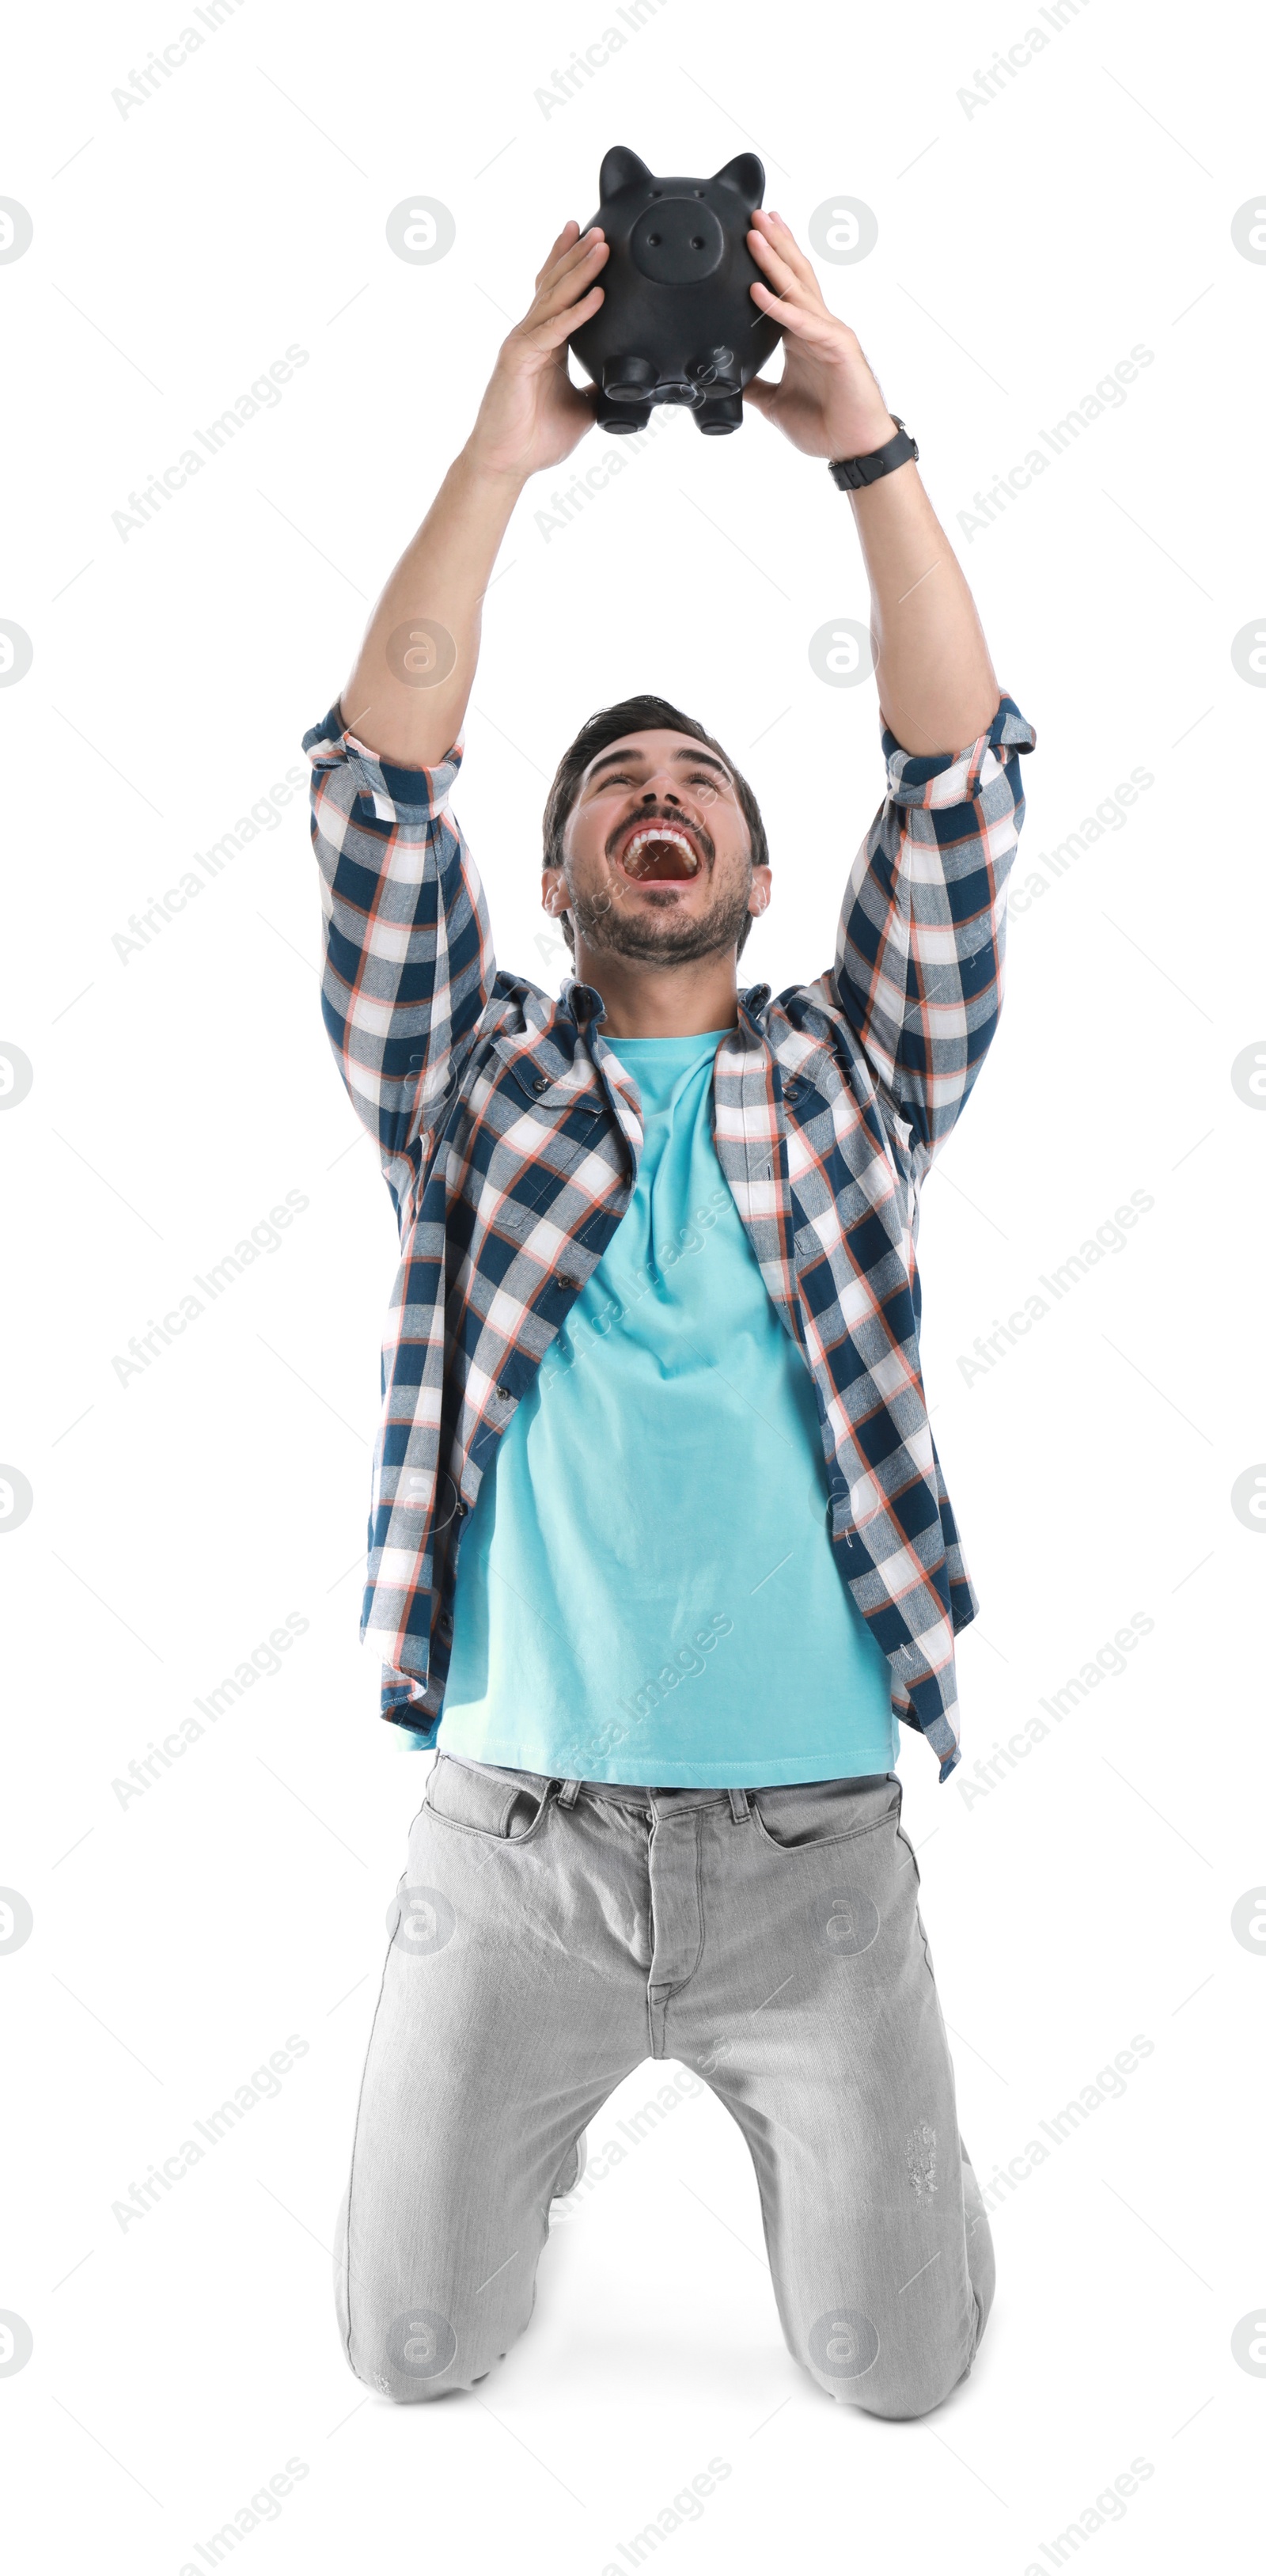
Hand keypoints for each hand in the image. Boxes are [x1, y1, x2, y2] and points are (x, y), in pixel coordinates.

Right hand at [465, 221, 608, 482]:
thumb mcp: (582, 409)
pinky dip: (576, 313)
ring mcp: (523, 344)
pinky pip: (553, 331)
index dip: (572, 265)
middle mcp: (532, 336)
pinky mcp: (519, 359)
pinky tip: (598, 296)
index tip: (591, 240)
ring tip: (601, 246)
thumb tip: (622, 385)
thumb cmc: (536, 439)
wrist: (508, 464)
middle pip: (556, 285)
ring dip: (580, 271)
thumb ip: (597, 390)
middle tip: (602, 228)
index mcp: (546, 343)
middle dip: (578, 255)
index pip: (559, 294)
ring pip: (554, 298)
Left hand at [741, 211, 899, 462]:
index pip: (785, 289)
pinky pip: (803, 323)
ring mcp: (829, 334)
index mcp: (802, 336)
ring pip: (799, 289)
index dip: (771, 261)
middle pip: (795, 275)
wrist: (853, 450)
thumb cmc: (825, 426)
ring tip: (756, 233)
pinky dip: (779, 306)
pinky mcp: (837, 348)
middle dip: (775, 243)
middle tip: (755, 214)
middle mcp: (817, 327)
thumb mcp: (775, 404)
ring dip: (775, 260)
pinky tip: (758, 290)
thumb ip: (756, 388)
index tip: (753, 235)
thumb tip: (732, 380)